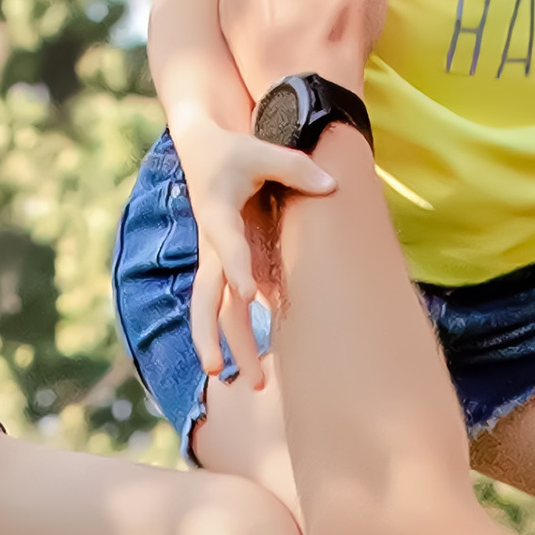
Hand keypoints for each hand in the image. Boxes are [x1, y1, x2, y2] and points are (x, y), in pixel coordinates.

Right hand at [181, 117, 334, 391]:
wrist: (201, 149)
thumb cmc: (232, 151)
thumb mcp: (260, 150)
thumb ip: (295, 167)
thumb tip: (332, 184)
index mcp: (217, 215)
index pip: (227, 245)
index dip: (237, 267)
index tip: (248, 293)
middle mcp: (212, 246)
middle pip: (207, 298)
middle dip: (213, 335)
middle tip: (219, 372)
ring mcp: (217, 260)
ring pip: (216, 312)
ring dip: (229, 347)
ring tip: (251, 386)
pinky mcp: (227, 266)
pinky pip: (231, 307)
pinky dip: (241, 335)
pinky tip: (263, 367)